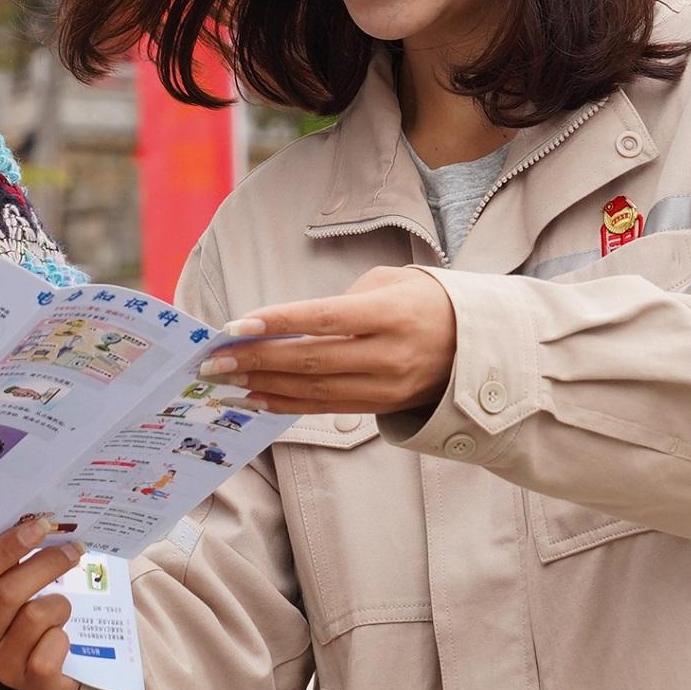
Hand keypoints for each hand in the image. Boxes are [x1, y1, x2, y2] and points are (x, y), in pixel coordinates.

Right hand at [0, 515, 85, 689]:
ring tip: (59, 609)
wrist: (44, 670)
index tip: (39, 526)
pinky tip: (60, 639)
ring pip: (35, 616)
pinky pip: (51, 648)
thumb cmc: (23, 615)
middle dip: (45, 564)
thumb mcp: (8, 587)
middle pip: (7, 593)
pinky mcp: (29, 685)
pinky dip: (63, 637)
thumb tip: (39, 521)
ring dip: (58, 605)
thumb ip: (10, 561)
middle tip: (72, 549)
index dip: (6, 548)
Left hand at [205, 266, 459, 418]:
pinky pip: (325, 408)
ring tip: (222, 381)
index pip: (325, 318)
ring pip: (313, 390)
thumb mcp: (393, 281)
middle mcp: (390, 354)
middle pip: (311, 360)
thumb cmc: (427, 301)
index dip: (278, 322)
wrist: (477, 346)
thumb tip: (290, 326)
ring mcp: (386, 386)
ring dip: (262, 386)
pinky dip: (285, 404)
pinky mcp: (380, 407)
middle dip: (255, 360)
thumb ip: (342, 299)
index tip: (235, 326)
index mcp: (393, 313)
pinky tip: (254, 398)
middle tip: (212, 360)